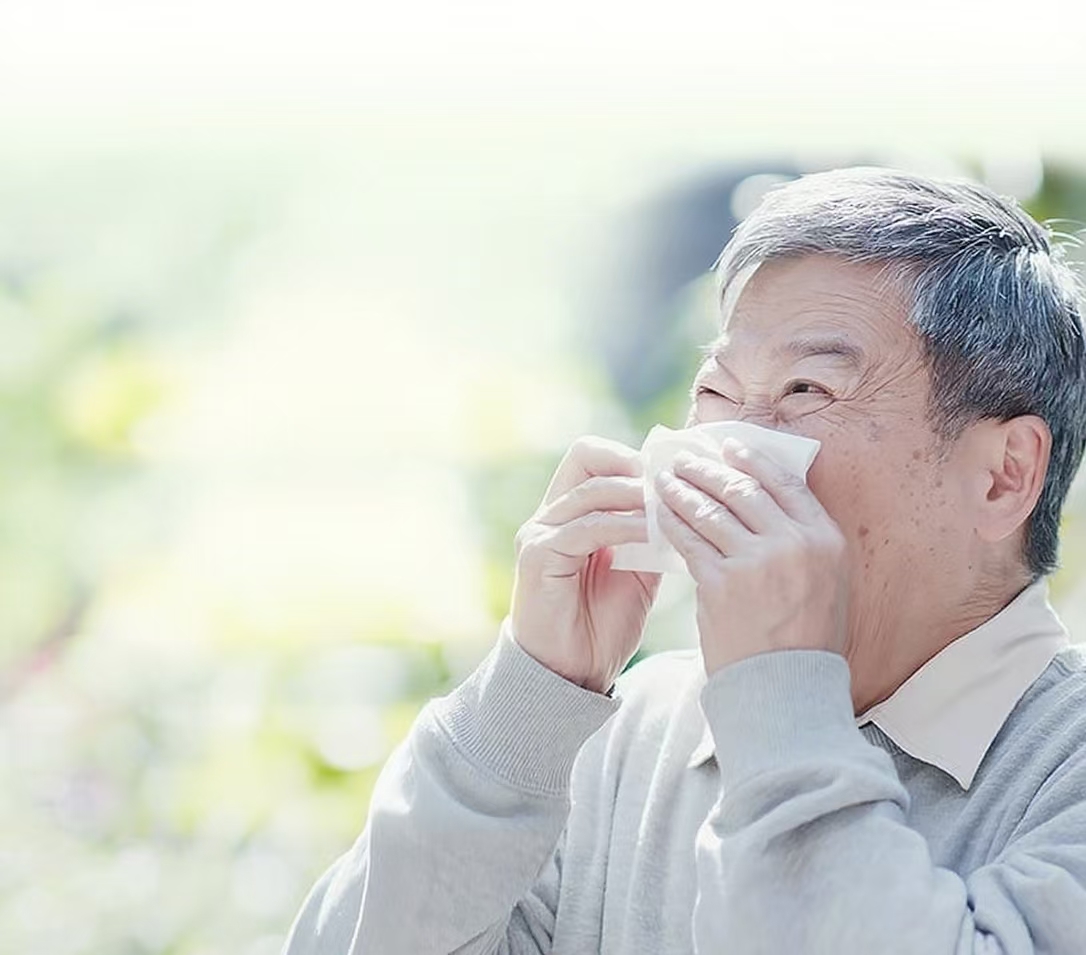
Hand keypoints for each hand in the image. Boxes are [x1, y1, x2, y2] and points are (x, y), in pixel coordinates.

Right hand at [510, 436, 662, 693]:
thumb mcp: (638, 571)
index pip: (594, 457)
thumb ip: (652, 535)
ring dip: (637, 495)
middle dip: (633, 464)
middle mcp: (549, 515)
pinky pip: (587, 527)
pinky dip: (625, 526)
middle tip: (672, 482)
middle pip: (586, 455)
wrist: (570, 674)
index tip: (676, 469)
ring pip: (592, 489)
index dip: (634, 456)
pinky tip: (653, 534)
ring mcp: (540, 533)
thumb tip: (686, 504)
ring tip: (671, 506)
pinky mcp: (539, 556)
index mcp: (569, 513)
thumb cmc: (601, 625)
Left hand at [654, 438, 847, 675]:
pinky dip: (672, 522)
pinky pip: (690, 541)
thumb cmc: (806, 637)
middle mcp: (794, 544)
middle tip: (684, 458)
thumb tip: (762, 497)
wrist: (786, 689)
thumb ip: (802, 539)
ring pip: (711, 510)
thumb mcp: (826, 581)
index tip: (730, 446)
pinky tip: (660, 514)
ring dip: (683, 489)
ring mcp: (756, 563)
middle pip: (742, 489)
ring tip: (664, 479)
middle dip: (708, 468)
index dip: (753, 459)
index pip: (785, 482)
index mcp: (825, 539)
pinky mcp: (721, 584)